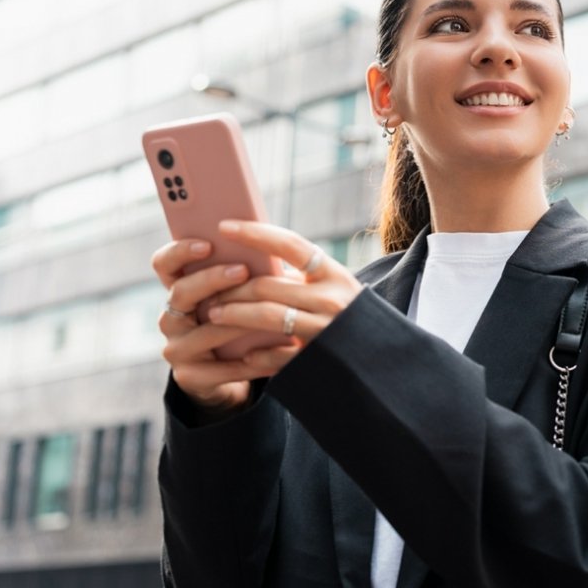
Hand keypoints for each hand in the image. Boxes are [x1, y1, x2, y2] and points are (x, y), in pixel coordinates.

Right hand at [150, 238, 281, 412]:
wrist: (229, 374)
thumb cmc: (237, 325)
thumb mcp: (236, 299)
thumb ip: (242, 276)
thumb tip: (269, 251)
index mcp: (179, 291)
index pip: (164, 265)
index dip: (179, 251)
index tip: (207, 244)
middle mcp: (171, 318)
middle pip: (181, 292)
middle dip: (212, 279)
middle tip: (242, 270)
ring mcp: (176, 348)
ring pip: (205, 331)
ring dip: (237, 321)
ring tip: (267, 313)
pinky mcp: (189, 377)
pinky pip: (221, 368)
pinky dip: (251, 361)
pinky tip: (274, 354)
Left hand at [206, 220, 363, 349]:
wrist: (380, 360)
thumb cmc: (347, 317)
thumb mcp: (333, 288)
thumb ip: (300, 278)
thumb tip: (251, 261)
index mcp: (334, 274)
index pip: (289, 245)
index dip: (255, 233)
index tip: (225, 226)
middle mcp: (331, 298)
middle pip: (268, 285)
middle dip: (231, 287)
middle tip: (207, 291)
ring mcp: (324, 328)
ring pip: (266, 315)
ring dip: (233, 314)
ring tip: (213, 313)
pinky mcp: (316, 356)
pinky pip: (276, 354)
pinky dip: (256, 354)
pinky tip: (243, 354)